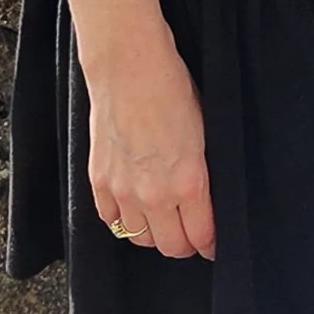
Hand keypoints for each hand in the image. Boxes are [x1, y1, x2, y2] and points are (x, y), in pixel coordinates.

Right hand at [87, 32, 216, 260]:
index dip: (210, 243)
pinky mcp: (98, 182)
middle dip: (186, 244)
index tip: (215, 244)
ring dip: (155, 234)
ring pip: (139, 238)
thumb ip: (203, 171)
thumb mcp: (206, 130)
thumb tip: (207, 196)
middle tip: (192, 235)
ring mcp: (122, 191)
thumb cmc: (174, 89)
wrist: (130, 67)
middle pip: (170, 246)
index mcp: (188, 181)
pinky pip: (111, 221)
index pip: (201, 235)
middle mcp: (154, 194)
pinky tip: (135, 209)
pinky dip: (124, 220)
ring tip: (165, 222)